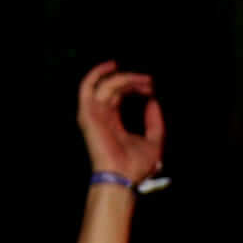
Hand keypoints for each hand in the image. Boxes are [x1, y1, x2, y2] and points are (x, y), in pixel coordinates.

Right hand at [77, 60, 165, 185]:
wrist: (121, 177)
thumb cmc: (135, 166)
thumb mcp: (154, 142)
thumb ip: (154, 122)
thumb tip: (153, 101)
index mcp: (113, 122)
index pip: (120, 95)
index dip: (135, 87)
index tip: (151, 86)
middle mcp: (101, 115)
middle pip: (115, 88)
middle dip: (133, 81)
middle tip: (150, 81)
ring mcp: (93, 113)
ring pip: (106, 84)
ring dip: (124, 78)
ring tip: (143, 80)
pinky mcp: (87, 112)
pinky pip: (88, 85)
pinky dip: (98, 73)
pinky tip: (113, 66)